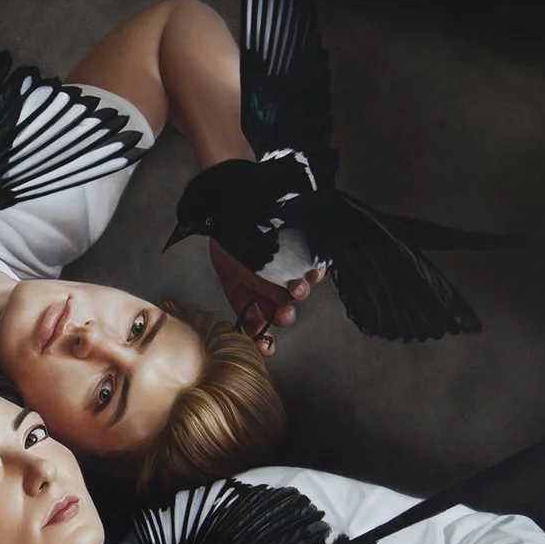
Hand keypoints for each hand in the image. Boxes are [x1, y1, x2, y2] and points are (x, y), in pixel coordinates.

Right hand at [209, 240, 325, 355]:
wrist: (238, 195)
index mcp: (240, 290)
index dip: (259, 337)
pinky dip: (314, 271)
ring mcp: (279, 269)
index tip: (268, 348)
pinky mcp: (296, 253)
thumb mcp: (239, 264)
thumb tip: (283, 303)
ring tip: (302, 284)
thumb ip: (260, 286)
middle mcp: (260, 283)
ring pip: (295, 290)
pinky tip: (315, 270)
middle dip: (283, 314)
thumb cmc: (229, 230)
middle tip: (287, 311)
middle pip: (275, 309)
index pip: (250, 320)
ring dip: (301, 292)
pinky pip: (308, 268)